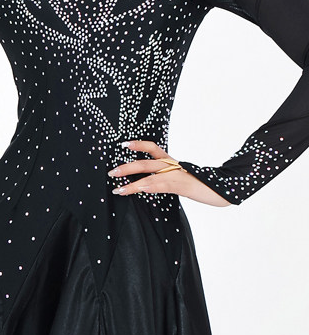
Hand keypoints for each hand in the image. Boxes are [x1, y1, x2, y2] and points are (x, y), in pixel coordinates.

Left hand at [108, 140, 231, 206]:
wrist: (223, 188)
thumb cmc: (202, 184)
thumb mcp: (181, 179)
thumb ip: (165, 178)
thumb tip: (148, 183)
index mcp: (172, 161)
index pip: (152, 147)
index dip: (138, 144)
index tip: (123, 144)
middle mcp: (172, 165)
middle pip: (145, 162)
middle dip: (126, 167)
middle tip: (110, 172)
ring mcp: (176, 174)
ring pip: (149, 175)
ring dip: (131, 182)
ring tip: (117, 189)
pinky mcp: (181, 185)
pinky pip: (160, 185)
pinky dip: (147, 187)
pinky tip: (137, 190)